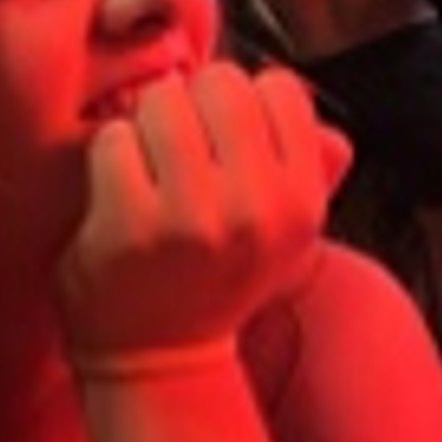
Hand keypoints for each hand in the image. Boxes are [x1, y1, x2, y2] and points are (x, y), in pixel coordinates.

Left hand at [56, 64, 351, 370]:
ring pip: (162, 100)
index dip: (243, 104)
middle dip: (192, 104)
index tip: (224, 140)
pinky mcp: (128, 226)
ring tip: (148, 172)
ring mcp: (191, 218)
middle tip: (178, 151)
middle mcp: (256, 209)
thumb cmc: (217, 277)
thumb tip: (333, 135)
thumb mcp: (283, 235)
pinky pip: (113, 139)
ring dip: (145, 127)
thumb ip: (312, 173)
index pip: (280, 87)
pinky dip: (107, 158)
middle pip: (220, 82)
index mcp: (302, 202)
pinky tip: (117, 197)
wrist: (157, 359)